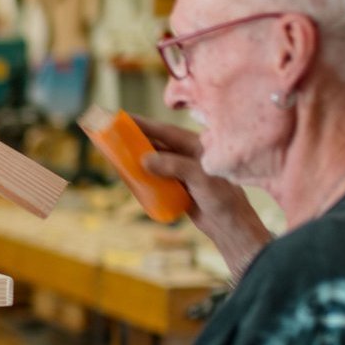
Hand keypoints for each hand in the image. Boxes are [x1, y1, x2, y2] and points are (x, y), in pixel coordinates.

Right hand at [131, 114, 270, 273]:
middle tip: (114, 136)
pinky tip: (131, 177)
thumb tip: (144, 159)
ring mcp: (183, 172)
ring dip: (138, 159)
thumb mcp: (199, 178)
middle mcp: (189, 156)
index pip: (166, 131)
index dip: (144, 124)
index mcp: (197, 146)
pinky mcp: (179, 188)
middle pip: (158, 144)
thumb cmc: (223, 199)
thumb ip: (173, 166)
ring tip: (117, 156)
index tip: (123, 117)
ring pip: (156, 161)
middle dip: (137, 140)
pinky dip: (144, 177)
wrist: (231, 227)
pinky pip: (157, 178)